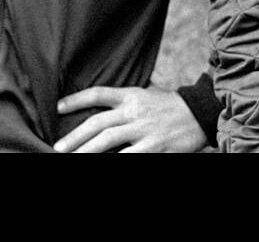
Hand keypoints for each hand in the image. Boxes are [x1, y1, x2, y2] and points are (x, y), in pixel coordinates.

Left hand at [53, 86, 206, 152]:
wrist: (201, 112)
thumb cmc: (172, 105)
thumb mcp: (149, 93)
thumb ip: (127, 98)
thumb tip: (105, 101)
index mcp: (132, 95)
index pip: (99, 94)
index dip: (77, 99)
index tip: (58, 107)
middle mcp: (135, 111)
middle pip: (98, 123)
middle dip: (75, 137)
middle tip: (57, 148)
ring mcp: (144, 130)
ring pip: (108, 141)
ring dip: (86, 151)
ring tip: (71, 158)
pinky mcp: (154, 147)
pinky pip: (128, 157)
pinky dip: (114, 162)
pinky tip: (103, 165)